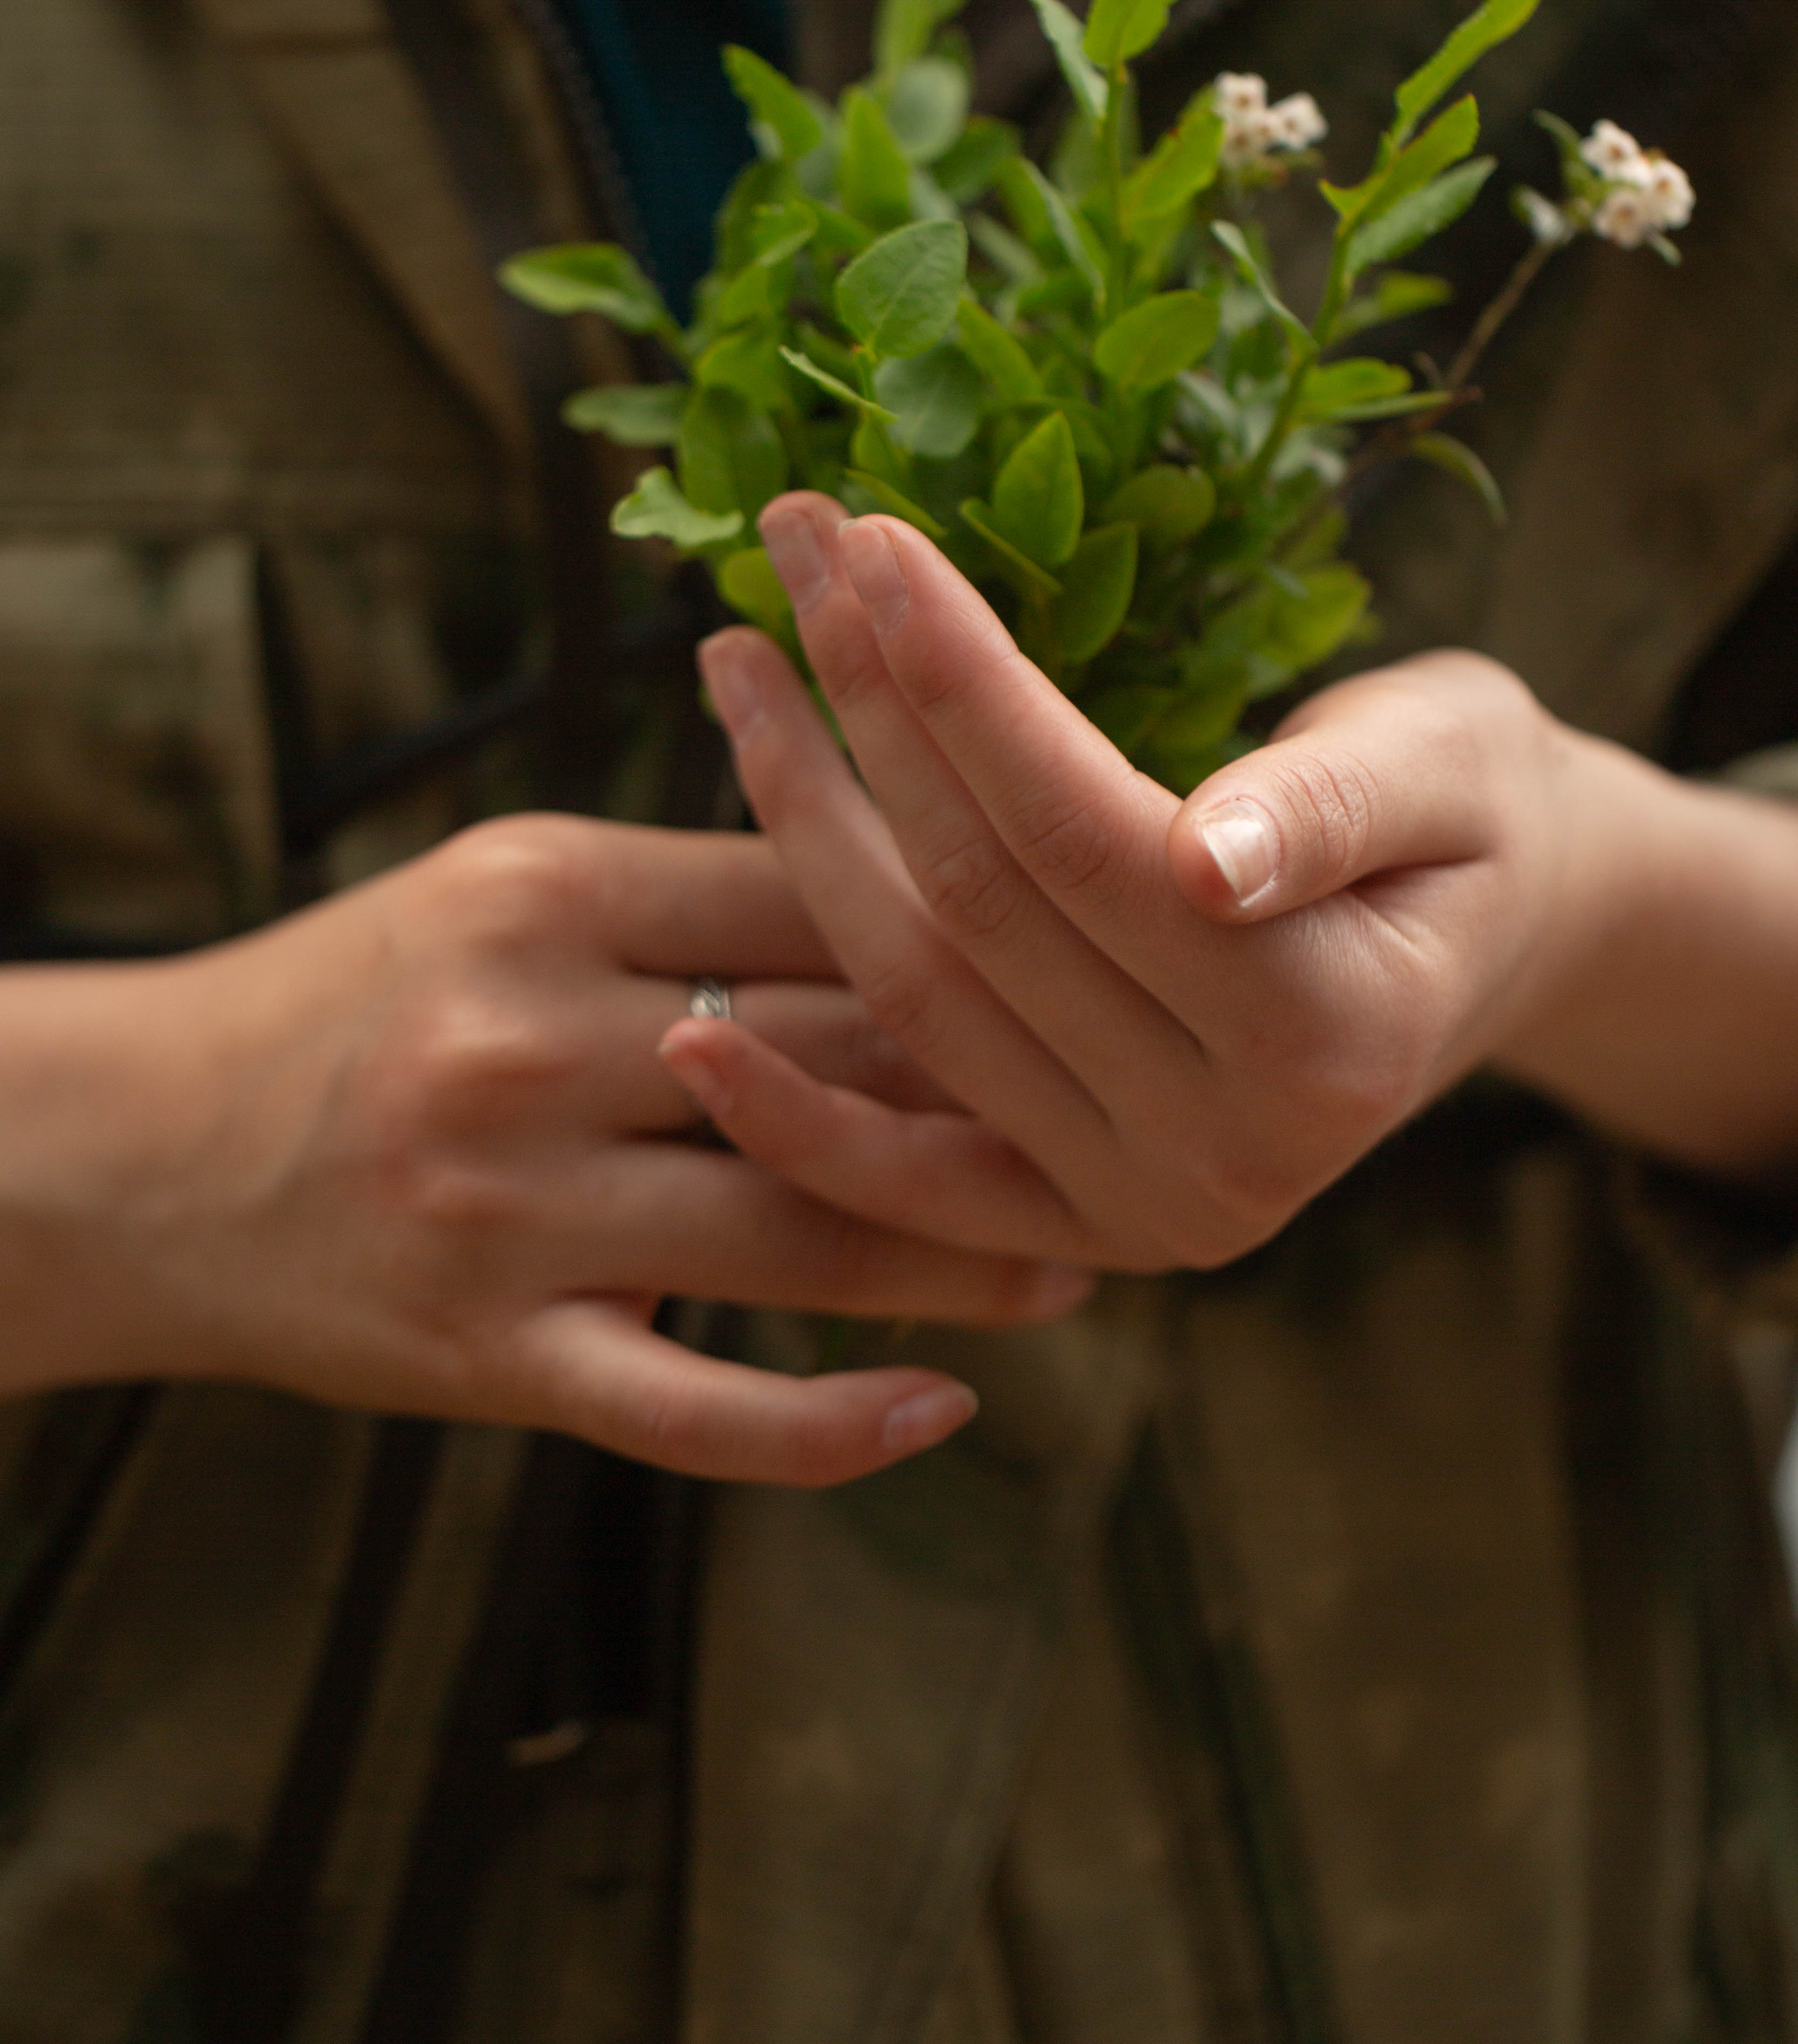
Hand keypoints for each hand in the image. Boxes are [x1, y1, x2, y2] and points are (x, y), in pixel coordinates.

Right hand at [0, 816, 1090, 1483]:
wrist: (142, 1153)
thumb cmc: (350, 998)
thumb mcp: (496, 892)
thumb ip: (678, 891)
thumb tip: (898, 894)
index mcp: (539, 896)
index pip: (803, 897)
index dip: (962, 927)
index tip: (1081, 948)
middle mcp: (528, 1047)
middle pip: (820, 1060)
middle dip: (990, 1090)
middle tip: (1136, 1109)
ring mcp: (509, 1214)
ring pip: (792, 1234)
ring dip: (961, 1256)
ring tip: (1089, 1257)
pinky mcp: (485, 1358)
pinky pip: (685, 1408)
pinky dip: (826, 1424)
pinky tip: (943, 1412)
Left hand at [658, 496, 1797, 1265]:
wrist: (1486, 934)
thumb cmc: (1471, 809)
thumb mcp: (1454, 763)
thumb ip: (1340, 807)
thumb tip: (1214, 861)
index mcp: (1332, 1040)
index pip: (1085, 838)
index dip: (969, 687)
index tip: (877, 542)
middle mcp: (1228, 1163)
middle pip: (980, 908)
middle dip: (872, 707)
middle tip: (799, 547)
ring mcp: (1143, 1216)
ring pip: (917, 1001)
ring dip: (805, 825)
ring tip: (736, 661)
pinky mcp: (1075, 1235)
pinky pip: (906, 1184)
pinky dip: (795, 1118)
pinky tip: (694, 1022)